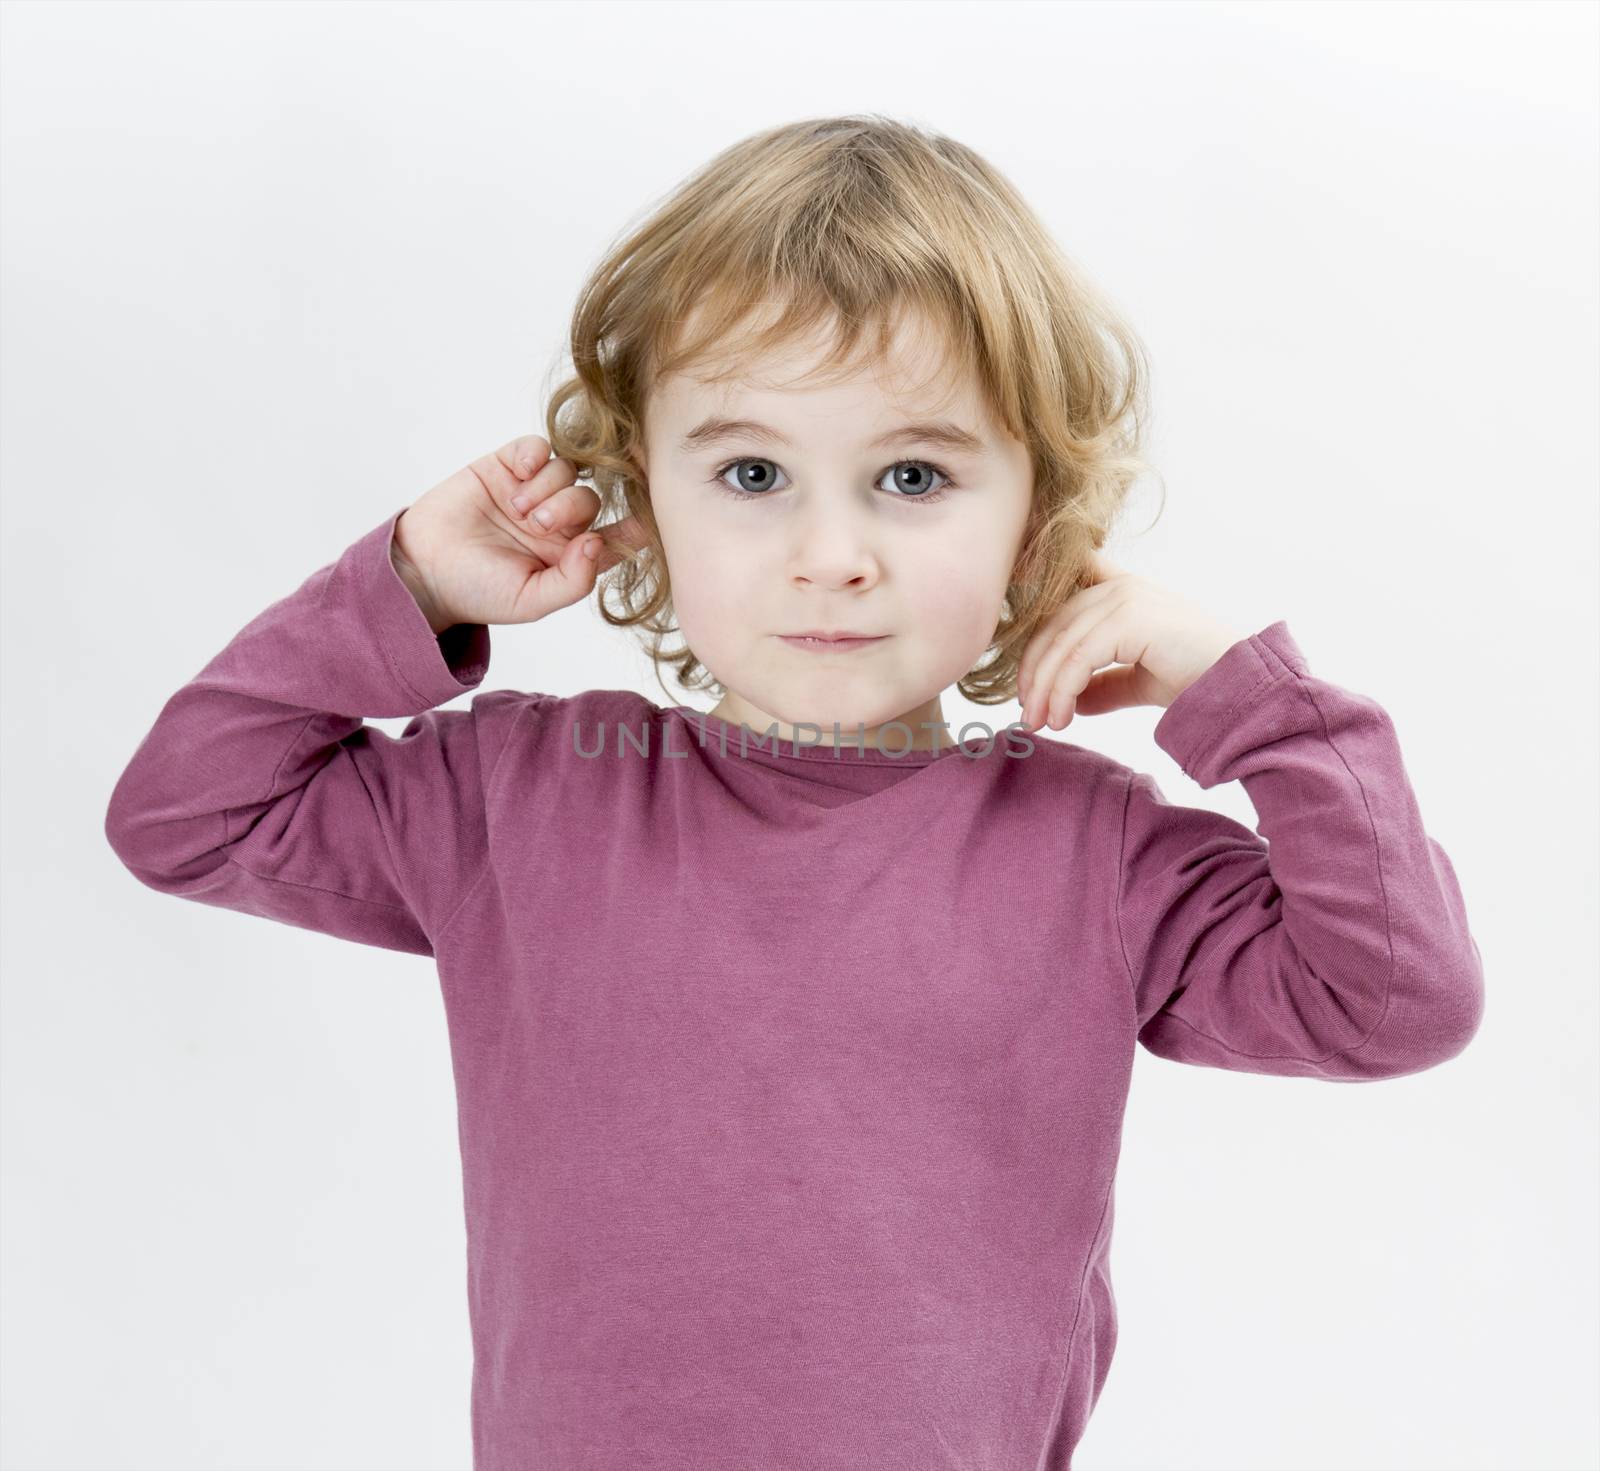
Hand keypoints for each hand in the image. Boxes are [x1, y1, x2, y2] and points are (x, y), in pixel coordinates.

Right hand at [391, 434, 646, 632]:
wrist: (422, 569)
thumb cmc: (478, 591)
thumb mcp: (531, 601)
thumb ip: (573, 581)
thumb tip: (597, 544)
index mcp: (571, 555)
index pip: (617, 536)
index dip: (636, 526)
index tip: (647, 518)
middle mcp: (558, 522)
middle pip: (591, 498)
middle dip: (570, 508)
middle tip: (536, 525)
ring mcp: (533, 491)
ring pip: (568, 470)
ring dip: (548, 487)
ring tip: (517, 510)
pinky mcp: (507, 466)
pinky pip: (537, 447)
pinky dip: (535, 456)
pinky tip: (517, 475)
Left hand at [1014, 552, 1248, 732]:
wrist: (1239, 684)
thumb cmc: (1197, 678)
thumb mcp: (1137, 679)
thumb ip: (1102, 684)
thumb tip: (1067, 703)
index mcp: (1119, 590)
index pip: (1059, 600)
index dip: (1031, 623)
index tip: (1016, 670)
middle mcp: (1118, 586)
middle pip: (1051, 627)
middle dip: (1033, 675)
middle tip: (1028, 716)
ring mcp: (1124, 597)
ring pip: (1061, 644)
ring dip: (1044, 689)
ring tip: (1041, 724)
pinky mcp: (1130, 618)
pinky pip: (1078, 657)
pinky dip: (1063, 690)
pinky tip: (1062, 718)